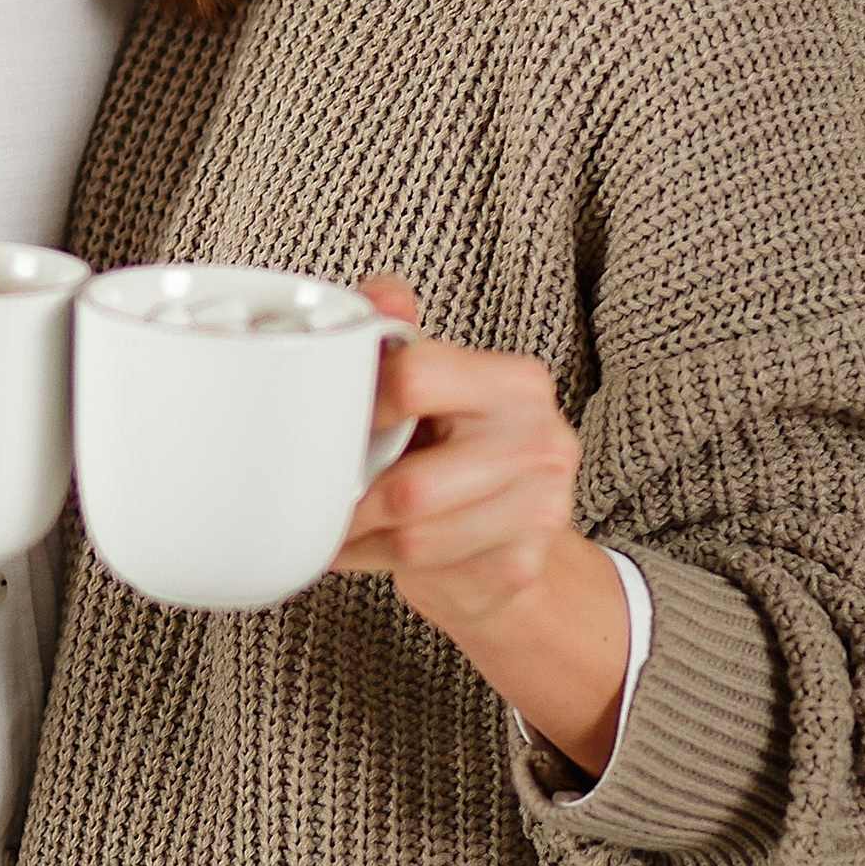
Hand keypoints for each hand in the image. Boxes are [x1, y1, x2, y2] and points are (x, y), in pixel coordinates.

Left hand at [333, 277, 629, 776]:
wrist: (510, 536)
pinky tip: (365, 548)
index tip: (331, 420)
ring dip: (358, 536)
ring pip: (414, 536)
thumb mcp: (433, 387)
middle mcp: (542, 443)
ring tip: (337, 522)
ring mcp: (540, 510)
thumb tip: (382, 294)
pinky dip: (374, 561)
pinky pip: (424, 571)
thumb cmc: (457, 450)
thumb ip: (401, 336)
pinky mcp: (520, 566)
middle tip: (322, 490)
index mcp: (517, 383)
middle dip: (354, 496)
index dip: (361, 405)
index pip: (417, 379)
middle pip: (414, 485)